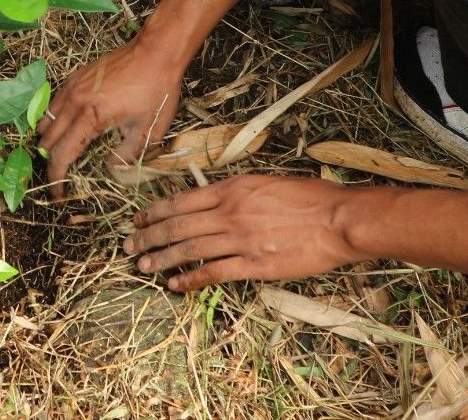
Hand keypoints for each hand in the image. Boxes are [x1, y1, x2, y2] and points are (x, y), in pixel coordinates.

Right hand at [39, 38, 184, 197]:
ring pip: (44, 122)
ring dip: (49, 141)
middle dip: (51, 163)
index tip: (60, 194)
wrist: (155, 51)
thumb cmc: (157, 89)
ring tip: (63, 153)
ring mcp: (71, 88)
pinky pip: (52, 104)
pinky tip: (67, 128)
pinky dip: (53, 121)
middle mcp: (75, 102)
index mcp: (92, 118)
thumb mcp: (149, 130)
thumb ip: (127, 154)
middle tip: (62, 176)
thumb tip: (109, 166)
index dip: (57, 179)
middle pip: (47, 141)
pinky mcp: (73, 78)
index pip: (62, 155)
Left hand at [123, 175, 365, 291]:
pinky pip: (214, 273)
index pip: (180, 201)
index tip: (138, 220)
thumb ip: (235, 192)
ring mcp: (240, 240)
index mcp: (231, 189)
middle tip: (129, 246)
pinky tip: (175, 285)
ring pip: (189, 250)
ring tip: (143, 266)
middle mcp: (229, 213)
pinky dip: (190, 280)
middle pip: (177, 226)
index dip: (154, 212)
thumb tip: (211, 199)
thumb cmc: (309, 198)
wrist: (339, 220)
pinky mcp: (254, 265)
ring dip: (162, 259)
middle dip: (149, 237)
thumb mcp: (265, 182)